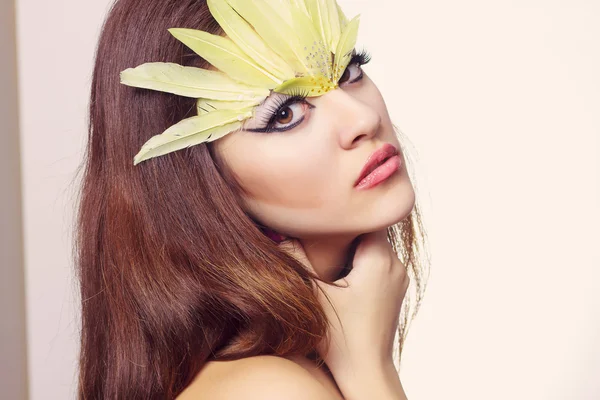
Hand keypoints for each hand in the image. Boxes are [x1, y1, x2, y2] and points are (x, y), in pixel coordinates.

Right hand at [279, 229, 409, 380]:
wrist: (365, 371)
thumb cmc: (341, 337)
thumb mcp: (313, 294)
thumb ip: (296, 259)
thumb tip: (282, 233)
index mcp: (379, 259)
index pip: (365, 217)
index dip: (343, 213)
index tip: (324, 215)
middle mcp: (395, 264)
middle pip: (370, 231)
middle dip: (345, 231)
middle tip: (319, 232)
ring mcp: (398, 277)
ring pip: (374, 247)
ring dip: (352, 247)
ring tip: (327, 253)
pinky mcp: (394, 289)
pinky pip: (378, 262)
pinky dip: (360, 261)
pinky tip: (340, 274)